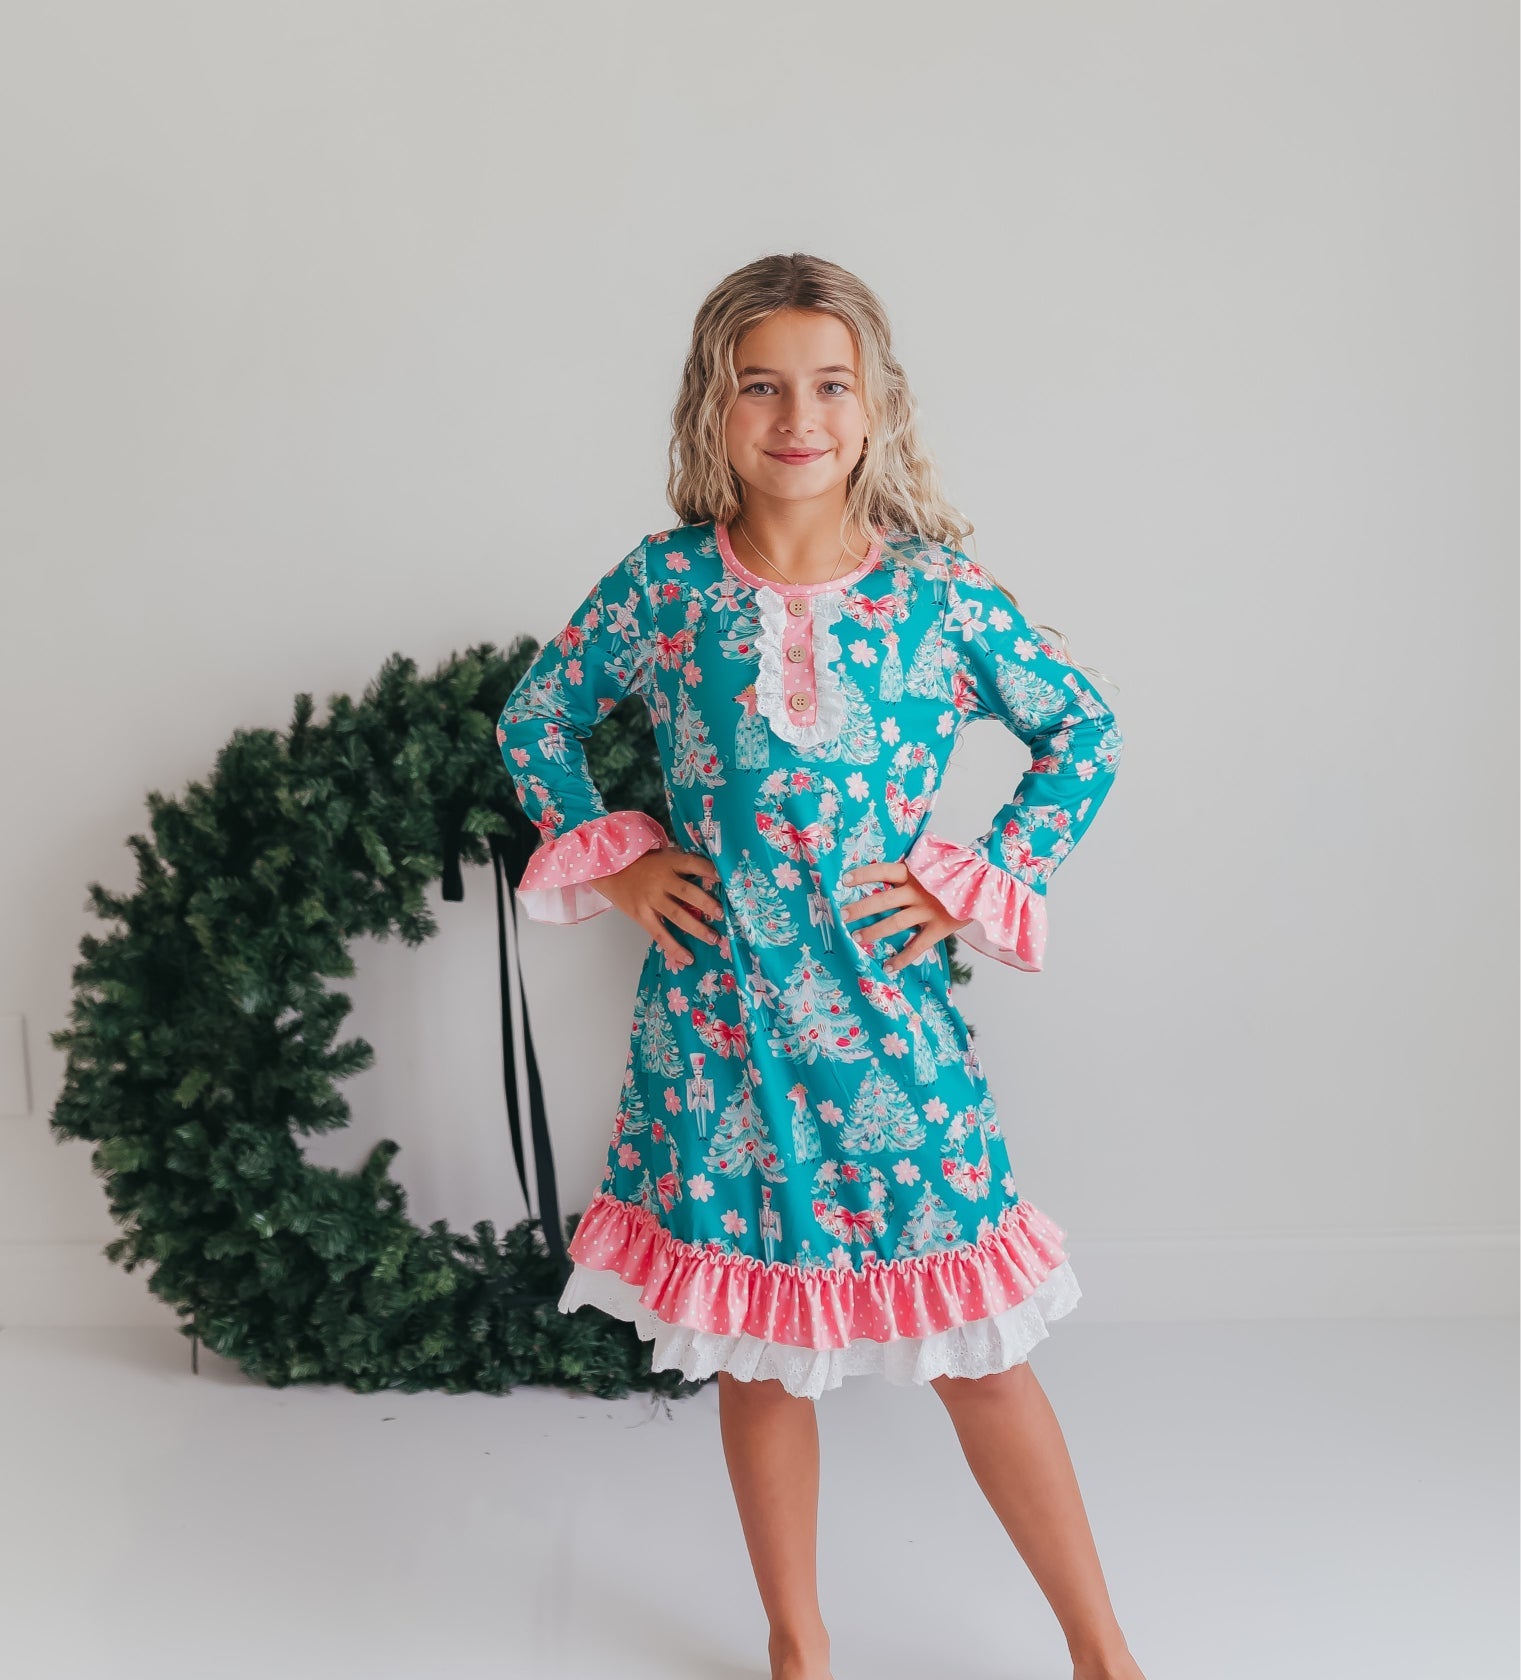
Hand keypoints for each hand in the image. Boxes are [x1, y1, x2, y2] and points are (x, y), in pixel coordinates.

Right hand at [595, 846, 724, 969]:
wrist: (611, 871)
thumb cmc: (644, 864)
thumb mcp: (664, 856)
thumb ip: (684, 865)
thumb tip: (714, 876)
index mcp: (670, 863)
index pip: (693, 864)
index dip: (709, 871)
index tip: (725, 879)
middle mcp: (661, 881)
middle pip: (688, 892)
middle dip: (707, 904)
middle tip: (722, 914)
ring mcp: (651, 899)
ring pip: (677, 915)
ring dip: (697, 928)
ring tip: (713, 938)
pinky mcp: (641, 915)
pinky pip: (660, 934)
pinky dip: (674, 947)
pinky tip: (687, 958)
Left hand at [839, 859, 971, 972]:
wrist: (987, 885)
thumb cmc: (955, 872)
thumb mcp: (934, 863)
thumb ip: (913, 868)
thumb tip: (886, 869)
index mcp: (915, 872)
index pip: (883, 871)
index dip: (863, 875)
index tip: (844, 880)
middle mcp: (919, 891)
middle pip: (883, 900)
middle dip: (861, 908)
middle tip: (843, 915)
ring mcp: (928, 911)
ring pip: (895, 923)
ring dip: (874, 932)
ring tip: (856, 939)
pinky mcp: (939, 929)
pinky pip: (917, 947)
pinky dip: (902, 959)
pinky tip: (887, 967)